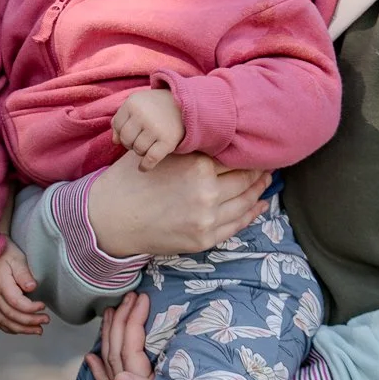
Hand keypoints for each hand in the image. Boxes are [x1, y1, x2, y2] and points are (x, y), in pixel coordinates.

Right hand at [0, 242, 48, 335]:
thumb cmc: (5, 253)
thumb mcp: (17, 258)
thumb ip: (24, 273)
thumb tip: (32, 287)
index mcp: (0, 284)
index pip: (16, 302)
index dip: (31, 308)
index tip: (43, 306)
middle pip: (11, 315)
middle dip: (30, 321)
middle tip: (46, 320)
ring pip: (4, 321)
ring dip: (22, 329)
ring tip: (38, 330)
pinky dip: (10, 328)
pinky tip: (21, 329)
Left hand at [85, 292, 157, 379]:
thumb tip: (120, 379)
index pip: (130, 346)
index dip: (134, 320)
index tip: (142, 299)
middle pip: (117, 349)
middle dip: (120, 320)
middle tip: (129, 297)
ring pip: (110, 360)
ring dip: (108, 334)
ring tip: (110, 311)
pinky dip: (97, 369)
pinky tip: (90, 356)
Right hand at [87, 154, 267, 255]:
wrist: (109, 219)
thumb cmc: (128, 181)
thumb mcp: (158, 154)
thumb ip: (187, 149)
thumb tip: (213, 139)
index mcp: (196, 166)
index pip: (233, 157)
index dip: (247, 152)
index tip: (256, 147)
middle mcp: (206, 191)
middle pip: (244, 178)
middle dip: (259, 170)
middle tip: (269, 163)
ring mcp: (207, 218)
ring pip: (245, 201)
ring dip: (259, 190)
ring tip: (267, 181)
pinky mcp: (204, 239)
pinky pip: (236, 225)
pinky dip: (252, 213)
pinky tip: (260, 204)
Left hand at [111, 88, 185, 168]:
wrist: (186, 104)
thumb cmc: (157, 106)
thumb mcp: (138, 104)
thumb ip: (122, 119)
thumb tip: (115, 141)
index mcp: (132, 103)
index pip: (117, 126)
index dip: (122, 132)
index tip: (131, 133)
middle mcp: (142, 114)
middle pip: (126, 139)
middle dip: (131, 143)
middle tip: (141, 140)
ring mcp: (155, 128)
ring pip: (138, 150)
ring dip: (141, 151)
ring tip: (148, 145)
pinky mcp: (168, 140)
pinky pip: (151, 159)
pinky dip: (145, 166)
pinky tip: (143, 168)